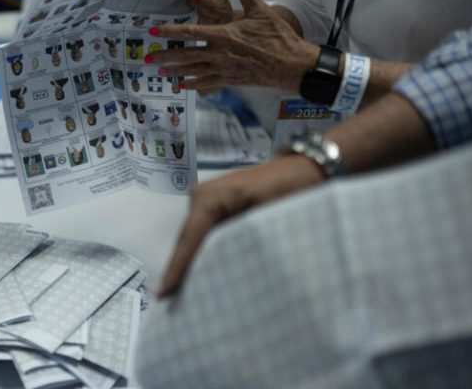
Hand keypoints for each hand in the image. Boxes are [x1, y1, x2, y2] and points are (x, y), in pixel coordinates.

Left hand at [148, 0, 318, 93]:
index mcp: (223, 35)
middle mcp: (219, 54)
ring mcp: (224, 69)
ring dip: (175, 71)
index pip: (190, 32)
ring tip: (160, 72)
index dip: (170, 31)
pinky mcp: (230, 80)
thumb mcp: (261, 11)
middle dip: (165, 56)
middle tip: (147, 58)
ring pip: (193, 71)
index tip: (154, 31)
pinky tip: (182, 86)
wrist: (291, 65)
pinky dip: (193, 84)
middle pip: (186, 55)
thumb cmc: (277, 37)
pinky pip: (206, 83)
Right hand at [158, 155, 325, 297]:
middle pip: (187, 240)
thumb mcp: (267, 218)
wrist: (307, 169)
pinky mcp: (216, 207)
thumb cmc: (291, 189)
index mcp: (209, 198)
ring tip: (183, 294)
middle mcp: (201, 198)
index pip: (189, 239)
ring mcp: (207, 201)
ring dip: (192, 262)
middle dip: (180, 269)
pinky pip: (205, 234)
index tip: (164, 293)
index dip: (177, 267)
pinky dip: (204, 252)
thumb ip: (242, 244)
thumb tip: (226, 275)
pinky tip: (203, 272)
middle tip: (172, 302)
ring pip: (194, 239)